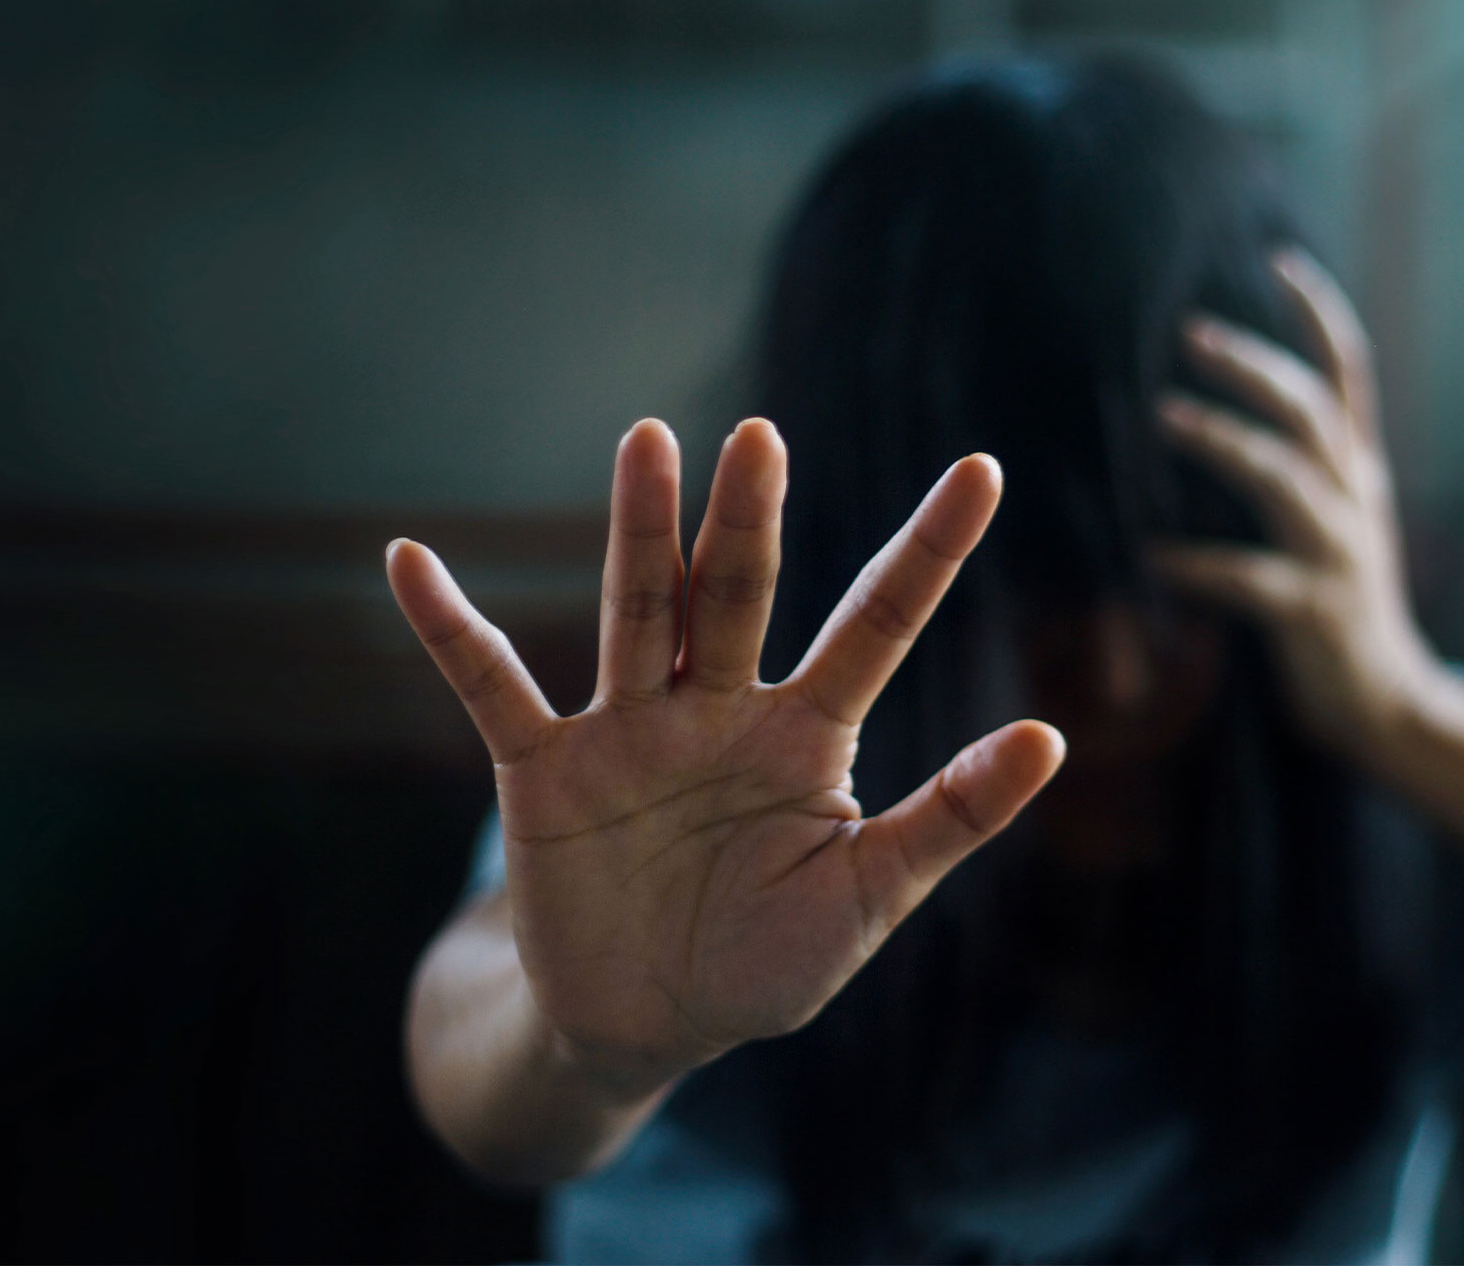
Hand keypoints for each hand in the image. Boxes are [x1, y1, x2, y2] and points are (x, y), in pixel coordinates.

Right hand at [387, 419, 1063, 1092]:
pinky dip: (451, 631)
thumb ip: (950, 817)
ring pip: (638, 615)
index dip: (929, 552)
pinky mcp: (546, 772)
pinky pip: (493, 690)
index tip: (984, 469)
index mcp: (808, 735)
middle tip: (762, 440)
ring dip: (639, 536)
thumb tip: (1052, 736)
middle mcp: (720, 710)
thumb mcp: (868, 896)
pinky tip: (410, 564)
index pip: (877, 623)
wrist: (646, 1023)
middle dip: (749, 522)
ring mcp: (630, 731)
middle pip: (740, 595)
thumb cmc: (768, 959)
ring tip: (648, 443)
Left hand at [1154, 250, 1440, 759]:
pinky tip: (1149, 556)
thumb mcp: (1331, 524)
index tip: (1278, 259)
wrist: (1392, 708)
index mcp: (1357, 471)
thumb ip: (1295, 469)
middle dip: (1252, 363)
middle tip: (1188, 332)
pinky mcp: (1315, 612)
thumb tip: (1216, 413)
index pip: (1348, 373)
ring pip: (1284, 478)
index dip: (1319, 313)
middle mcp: (1355, 498)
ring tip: (1163, 419)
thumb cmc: (1340, 608)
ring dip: (1221, 441)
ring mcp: (1340, 554)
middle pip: (1310, 408)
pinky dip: (1196, 564)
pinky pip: (1249, 578)